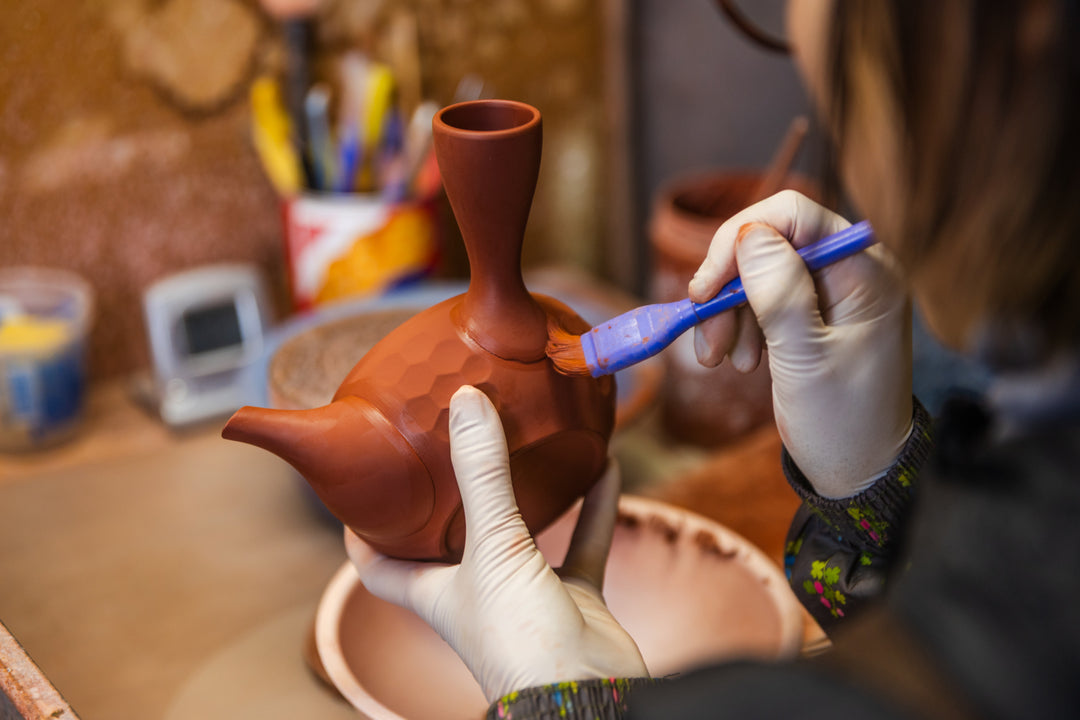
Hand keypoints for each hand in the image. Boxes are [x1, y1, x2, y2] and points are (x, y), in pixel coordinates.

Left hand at [346, 386, 647, 701]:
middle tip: (452, 435)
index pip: (378, 562)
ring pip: (524, 532)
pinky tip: (603, 466)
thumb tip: (466, 400)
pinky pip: (583, 542)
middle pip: (452, 536)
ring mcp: (526, 595)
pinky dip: (593, 506)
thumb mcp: (491, 547)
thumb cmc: (519, 641)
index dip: (362, 528)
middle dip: (452, 491)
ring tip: (530, 437)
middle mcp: (475, 592)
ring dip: (530, 490)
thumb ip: (483, 474)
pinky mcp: (574, 599)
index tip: (361, 482)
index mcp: (434, 590)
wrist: (587, 697)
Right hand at [688, 190, 912, 497]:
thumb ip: (779, 292)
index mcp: (865, 271)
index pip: (794, 216)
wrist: (859, 471)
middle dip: (729, 286)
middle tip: (706, 336)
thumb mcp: (806, 358)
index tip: (705, 290)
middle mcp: (851, 270)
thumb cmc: (843, 421)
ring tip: (721, 359)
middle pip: (770, 242)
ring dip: (728, 311)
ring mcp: (832, 291)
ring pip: (758, 271)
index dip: (739, 241)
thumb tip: (749, 235)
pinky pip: (762, 298)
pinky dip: (739, 324)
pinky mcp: (813, 314)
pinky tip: (737, 359)